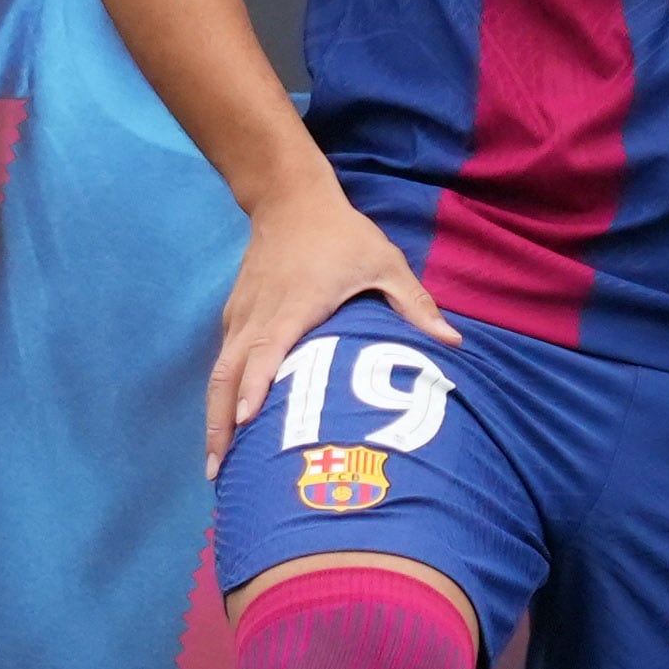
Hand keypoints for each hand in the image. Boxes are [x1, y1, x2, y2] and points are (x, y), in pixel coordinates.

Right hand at [211, 181, 460, 472]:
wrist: (290, 199)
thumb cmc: (342, 235)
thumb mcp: (385, 263)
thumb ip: (415, 306)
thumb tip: (455, 342)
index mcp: (295, 305)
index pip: (268, 350)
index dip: (255, 386)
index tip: (246, 423)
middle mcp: (260, 314)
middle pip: (228, 373)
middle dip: (220, 423)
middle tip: (218, 470)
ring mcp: (241, 315)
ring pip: (219, 372)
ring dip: (214, 418)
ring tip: (215, 464)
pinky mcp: (234, 315)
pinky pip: (222, 361)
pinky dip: (220, 397)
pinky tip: (224, 428)